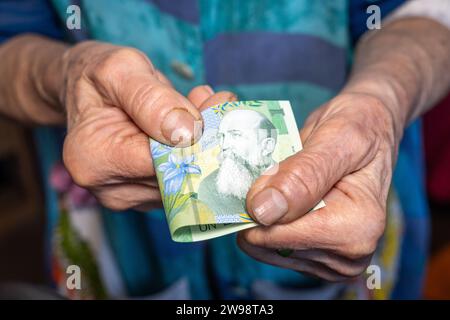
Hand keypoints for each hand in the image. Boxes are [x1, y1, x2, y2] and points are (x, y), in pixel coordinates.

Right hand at [61, 41, 234, 210]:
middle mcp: (111, 190)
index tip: (212, 102)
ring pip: (188, 179)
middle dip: (204, 138)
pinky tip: (189, 124)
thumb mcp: (120, 70)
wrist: (84, 91)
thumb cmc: (97, 77)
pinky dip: (196, 152)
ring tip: (196, 106)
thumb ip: (151, 99)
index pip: (163, 162)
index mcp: (95, 160)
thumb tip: (187, 133)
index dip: (195, 136)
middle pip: (178, 175)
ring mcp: (132, 197)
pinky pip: (185, 180)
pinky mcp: (148, 196)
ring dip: (203, 143)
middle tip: (211, 100)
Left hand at [239, 93, 398, 280]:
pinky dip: (269, 222)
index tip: (267, 172)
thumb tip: (263, 211)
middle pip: (269, 244)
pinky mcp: (319, 259)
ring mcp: (334, 261)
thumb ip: (302, 174)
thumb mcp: (336, 137)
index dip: (258, 204)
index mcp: (357, 228)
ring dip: (264, 214)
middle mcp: (349, 255)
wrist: (370, 128)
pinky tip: (287, 198)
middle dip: (262, 208)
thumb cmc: (359, 125)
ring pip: (265, 247)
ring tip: (286, 183)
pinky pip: (272, 248)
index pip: (278, 236)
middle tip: (278, 172)